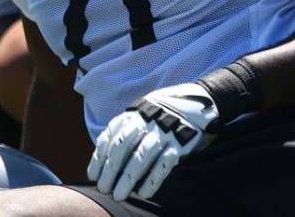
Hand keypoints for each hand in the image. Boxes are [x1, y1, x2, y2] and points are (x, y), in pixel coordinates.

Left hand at [87, 83, 220, 200]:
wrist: (201, 99)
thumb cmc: (164, 111)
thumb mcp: (143, 111)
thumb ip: (126, 128)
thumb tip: (104, 153)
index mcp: (134, 114)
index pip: (110, 137)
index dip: (99, 158)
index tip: (93, 176)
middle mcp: (146, 121)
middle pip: (122, 148)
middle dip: (110, 171)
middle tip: (104, 190)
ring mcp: (164, 131)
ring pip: (141, 157)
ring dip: (127, 179)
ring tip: (119, 195)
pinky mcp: (181, 142)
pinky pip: (164, 163)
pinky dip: (152, 179)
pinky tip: (144, 193)